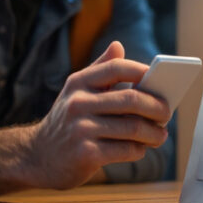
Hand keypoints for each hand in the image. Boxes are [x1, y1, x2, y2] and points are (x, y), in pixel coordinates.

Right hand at [22, 41, 169, 188]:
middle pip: (132, 99)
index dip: (143, 71)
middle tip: (166, 113)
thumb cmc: (66, 121)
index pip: (116, 67)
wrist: (36, 156)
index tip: (160, 80)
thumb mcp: (76, 91)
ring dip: (154, 133)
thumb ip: (100, 70)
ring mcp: (82, 129)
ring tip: (160, 135)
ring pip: (133, 127)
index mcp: (79, 82)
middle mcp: (78, 103)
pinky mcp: (86, 154)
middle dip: (157, 107)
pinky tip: (140, 148)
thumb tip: (118, 45)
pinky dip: (139, 149)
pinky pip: (126, 150)